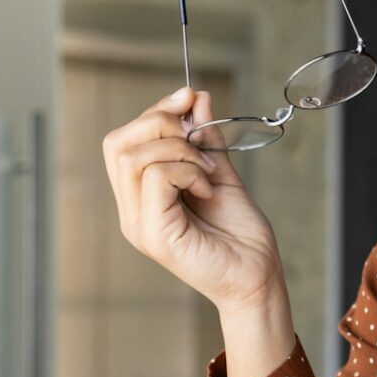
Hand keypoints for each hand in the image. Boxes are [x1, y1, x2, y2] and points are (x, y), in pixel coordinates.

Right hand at [101, 86, 285, 311]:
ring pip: (133, 156)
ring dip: (180, 150)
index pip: (122, 140)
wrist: (258, 278)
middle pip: (117, 142)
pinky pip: (156, 177)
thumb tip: (197, 98)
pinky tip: (207, 188)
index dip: (155, 111)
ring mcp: (138, 223)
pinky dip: (188, 171)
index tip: (190, 98)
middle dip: (161, 123)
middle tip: (199, 140)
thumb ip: (206, 140)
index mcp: (141, 196)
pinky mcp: (154, 234)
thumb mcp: (222, 174)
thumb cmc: (241, 236)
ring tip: (209, 171)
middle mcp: (131, 210)